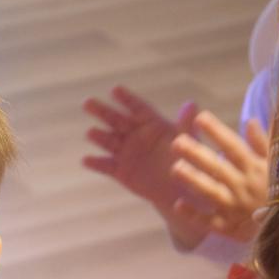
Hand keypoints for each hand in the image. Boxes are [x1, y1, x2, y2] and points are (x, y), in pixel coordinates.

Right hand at [82, 85, 198, 216]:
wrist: (178, 189)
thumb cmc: (186, 161)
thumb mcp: (188, 142)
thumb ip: (186, 124)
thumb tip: (192, 104)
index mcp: (151, 123)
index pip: (137, 108)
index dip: (126, 99)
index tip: (115, 90)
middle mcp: (135, 135)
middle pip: (116, 120)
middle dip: (102, 111)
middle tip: (87, 102)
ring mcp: (126, 153)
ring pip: (109, 142)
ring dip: (99, 137)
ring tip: (90, 133)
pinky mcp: (120, 171)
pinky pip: (106, 166)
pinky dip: (96, 163)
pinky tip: (86, 160)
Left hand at [169, 113, 268, 244]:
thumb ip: (265, 143)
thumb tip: (250, 121)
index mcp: (256, 168)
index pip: (233, 146)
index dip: (217, 132)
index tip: (199, 118)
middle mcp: (244, 186)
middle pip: (218, 168)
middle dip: (197, 154)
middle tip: (176, 142)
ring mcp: (236, 208)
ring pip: (212, 193)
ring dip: (194, 181)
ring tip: (176, 168)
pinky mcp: (231, 228)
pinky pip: (210, 223)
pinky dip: (195, 215)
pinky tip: (178, 205)